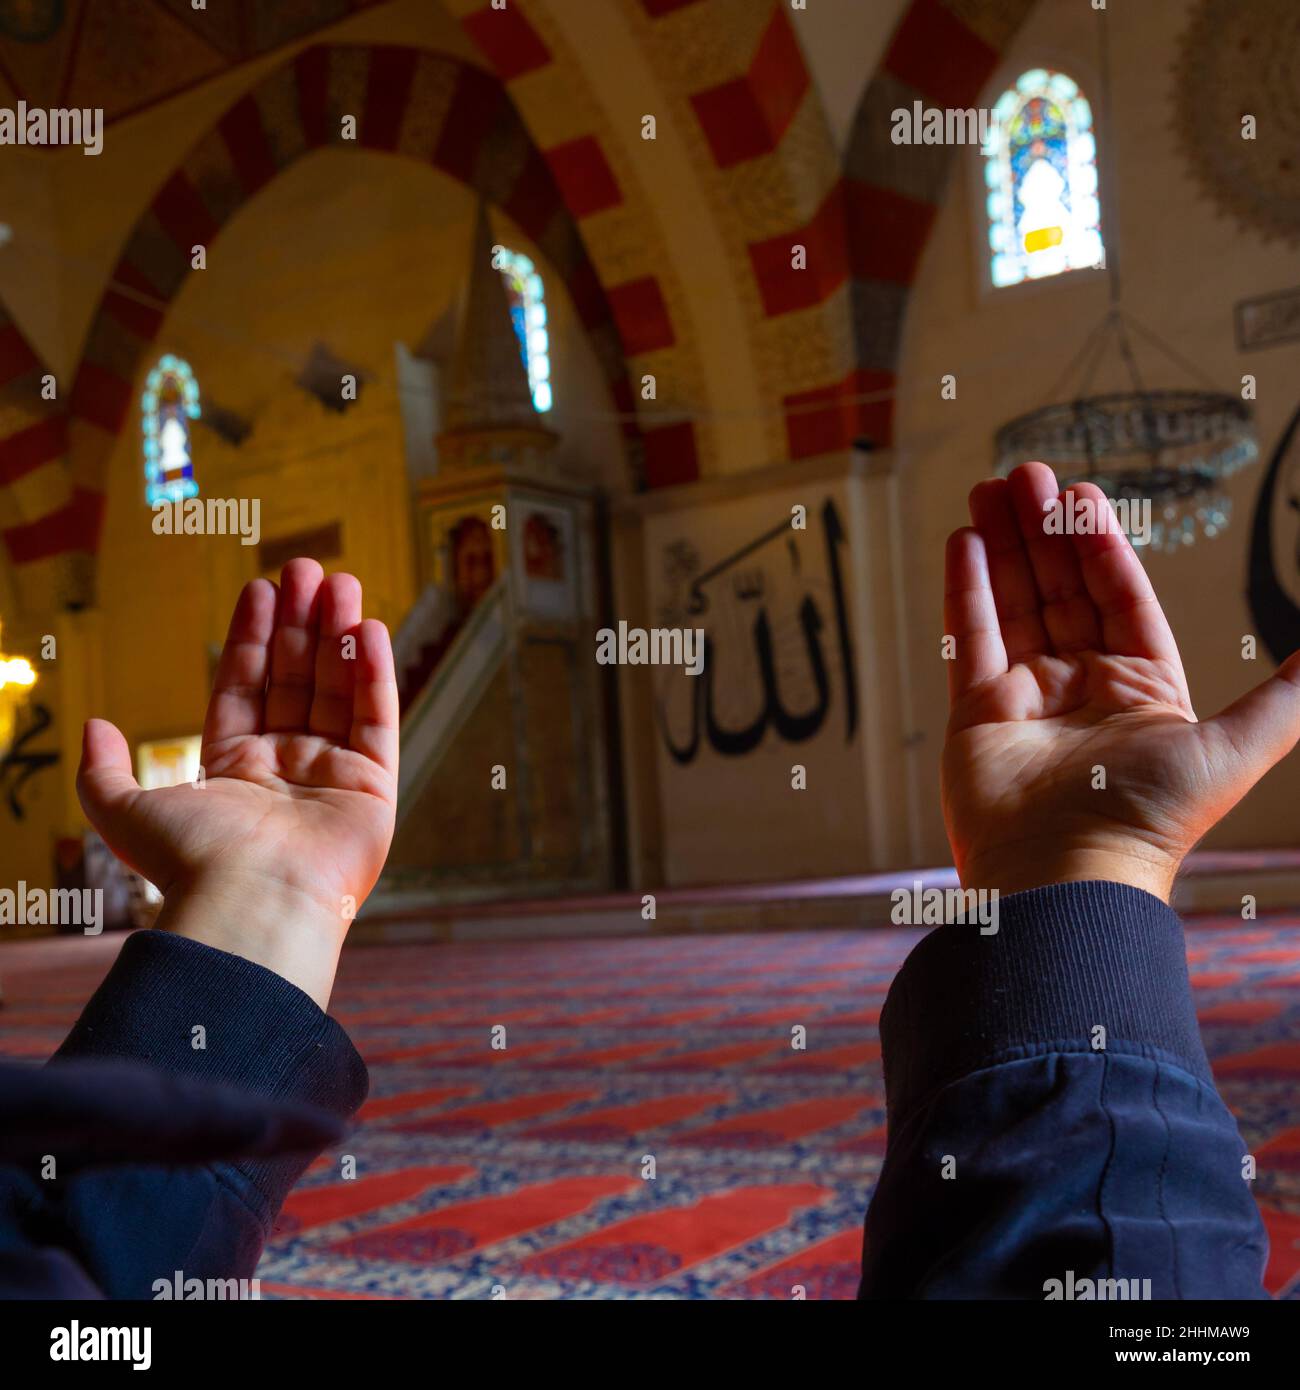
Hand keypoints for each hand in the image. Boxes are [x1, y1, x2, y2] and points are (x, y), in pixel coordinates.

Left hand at [77, 559, 398, 1006]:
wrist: (253, 900)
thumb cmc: (192, 860)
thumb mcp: (123, 811)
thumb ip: (104, 769)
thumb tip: (94, 724)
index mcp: (234, 771)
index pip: (246, 688)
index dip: (254, 637)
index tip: (261, 589)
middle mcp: (286, 770)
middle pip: (297, 680)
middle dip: (302, 623)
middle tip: (307, 568)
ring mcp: (332, 777)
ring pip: (338, 690)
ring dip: (340, 635)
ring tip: (342, 582)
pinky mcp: (373, 788)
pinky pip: (376, 719)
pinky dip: (375, 674)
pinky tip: (370, 630)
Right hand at [942, 462, 1299, 901]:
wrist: (1066, 874)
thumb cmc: (1151, 816)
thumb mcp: (1238, 744)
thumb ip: (1289, 692)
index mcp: (1142, 689)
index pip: (1120, 597)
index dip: (1102, 544)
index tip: (1085, 494)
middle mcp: (1083, 689)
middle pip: (1062, 589)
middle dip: (1046, 531)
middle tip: (1030, 474)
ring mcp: (1027, 699)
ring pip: (1014, 603)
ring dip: (1004, 546)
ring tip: (993, 490)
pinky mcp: (975, 714)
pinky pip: (971, 638)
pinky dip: (966, 589)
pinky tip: (965, 541)